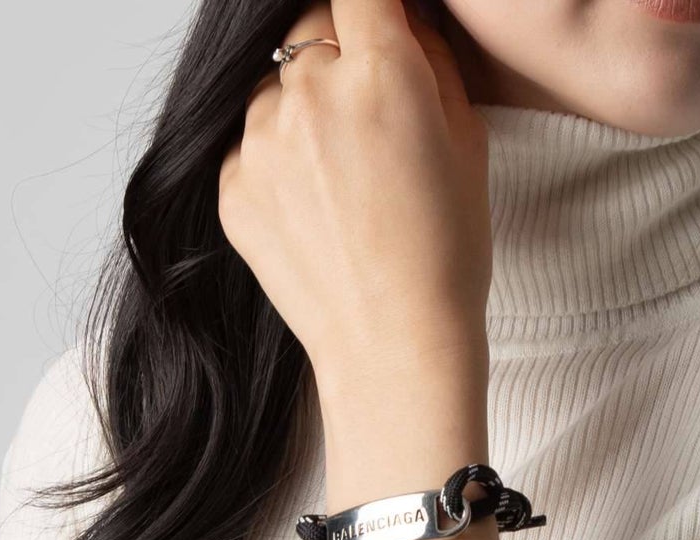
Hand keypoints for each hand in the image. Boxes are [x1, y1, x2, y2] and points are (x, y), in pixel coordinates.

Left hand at [217, 0, 491, 404]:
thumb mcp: (467, 143)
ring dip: (300, 113)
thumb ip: (430, 61)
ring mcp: (260, 145)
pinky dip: (275, 164)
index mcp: (380, 73)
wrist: (394, 346)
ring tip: (336, 182)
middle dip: (335, 58)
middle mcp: (308, 95)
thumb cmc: (444, 255)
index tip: (371, 21)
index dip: (367, 4)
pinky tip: (311, 212)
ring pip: (273, 91)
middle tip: (366, 121)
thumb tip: (402, 22)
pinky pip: (249, 148)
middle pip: (308, 31)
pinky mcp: (232, 191)